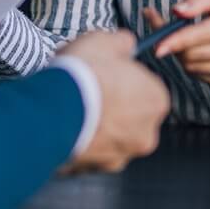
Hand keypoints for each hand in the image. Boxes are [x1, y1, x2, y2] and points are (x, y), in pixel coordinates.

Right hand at [54, 29, 168, 172]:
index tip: (106, 72)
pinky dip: (78, 140)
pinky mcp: (95, 168)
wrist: (53, 108)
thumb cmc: (84, 74)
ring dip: (94, 124)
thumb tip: (125, 43)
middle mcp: (146, 134)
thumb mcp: (105, 39)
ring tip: (71, 107)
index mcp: (157, 101)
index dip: (123, 77)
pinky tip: (63, 125)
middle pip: (129, 115)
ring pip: (109, 136)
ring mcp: (120, 155)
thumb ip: (122, 42)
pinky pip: (88, 152)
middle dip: (111, 104)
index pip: (145, 87)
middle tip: (86, 89)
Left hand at [145, 0, 209, 89]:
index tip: (155, 45)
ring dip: (178, 50)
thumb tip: (175, 10)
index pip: (205, 34)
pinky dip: (189, 61)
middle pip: (193, 54)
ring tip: (182, 33)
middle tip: (159, 23)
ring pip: (191, 66)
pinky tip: (196, 47)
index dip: (178, 39)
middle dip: (171, 41)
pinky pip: (197, 74)